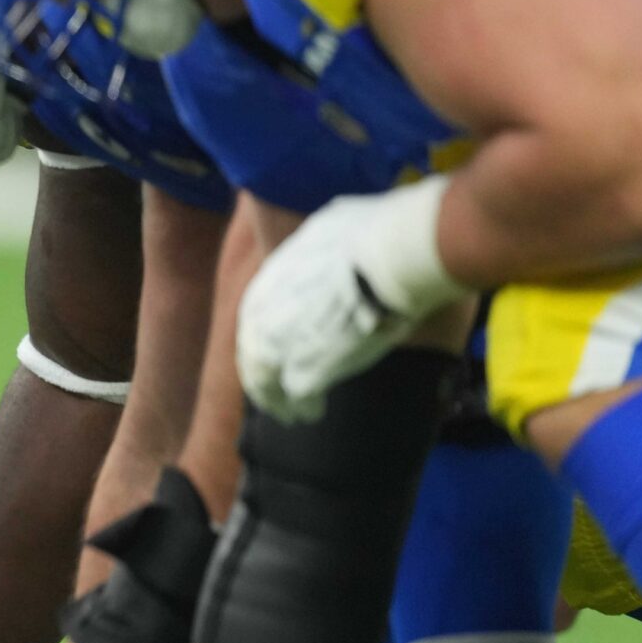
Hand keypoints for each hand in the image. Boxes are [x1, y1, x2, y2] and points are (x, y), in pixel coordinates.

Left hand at [239, 187, 463, 420]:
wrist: (389, 255)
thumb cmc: (371, 232)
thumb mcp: (329, 225)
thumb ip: (320, 242)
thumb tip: (331, 233)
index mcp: (267, 282)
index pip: (255, 319)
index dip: (264, 339)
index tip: (274, 352)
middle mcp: (264, 315)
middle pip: (252, 356)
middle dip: (262, 379)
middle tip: (274, 400)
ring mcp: (282, 344)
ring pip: (266, 383)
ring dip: (277, 402)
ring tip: (291, 416)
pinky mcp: (307, 369)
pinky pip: (297, 396)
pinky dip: (303, 406)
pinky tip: (312, 414)